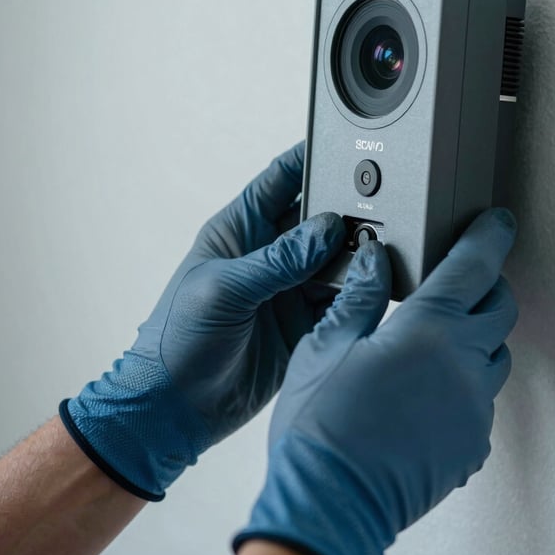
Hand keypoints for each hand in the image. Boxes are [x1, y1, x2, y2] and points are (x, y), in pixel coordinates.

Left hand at [60, 142, 345, 499]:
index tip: (341, 144)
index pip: (279, 181)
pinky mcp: (305, 321)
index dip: (307, 159)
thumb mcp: (222, 289)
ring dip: (355, 252)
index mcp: (238, 232)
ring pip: (335, 257)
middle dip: (344, 208)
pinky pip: (341, 297)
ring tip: (378, 247)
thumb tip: (325, 229)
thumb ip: (276, 259)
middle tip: (374, 206)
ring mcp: (289, 288)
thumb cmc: (176, 341)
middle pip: (316, 217)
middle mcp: (268, 255)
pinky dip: (358, 290)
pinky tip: (372, 283)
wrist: (175, 410)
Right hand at [234, 208, 517, 554]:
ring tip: (436, 344)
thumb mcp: (326, 346)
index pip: (474, 266)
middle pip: (501, 309)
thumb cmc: (321, 428)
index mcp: (428, 330)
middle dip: (487, 288)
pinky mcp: (471, 445)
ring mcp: (473, 410)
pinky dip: (467, 385)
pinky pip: (484, 402)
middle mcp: (463, 366)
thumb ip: (360, 295)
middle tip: (459, 286)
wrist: (328, 506)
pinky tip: (429, 394)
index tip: (497, 223)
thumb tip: (376, 260)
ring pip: (497, 356)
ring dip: (478, 339)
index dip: (489, 237)